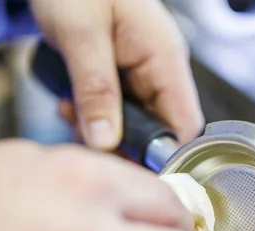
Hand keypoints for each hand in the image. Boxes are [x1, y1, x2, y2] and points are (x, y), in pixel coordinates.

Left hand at [30, 0, 203, 149]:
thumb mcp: (82, 34)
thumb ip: (95, 89)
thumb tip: (106, 141)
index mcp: (164, 57)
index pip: (185, 124)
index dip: (165, 155)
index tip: (132, 172)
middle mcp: (157, 71)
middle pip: (156, 132)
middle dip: (119, 144)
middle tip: (84, 134)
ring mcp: (138, 77)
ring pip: (130, 127)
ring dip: (99, 131)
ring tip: (70, 110)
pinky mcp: (118, 81)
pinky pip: (112, 115)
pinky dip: (89, 118)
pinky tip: (69, 104)